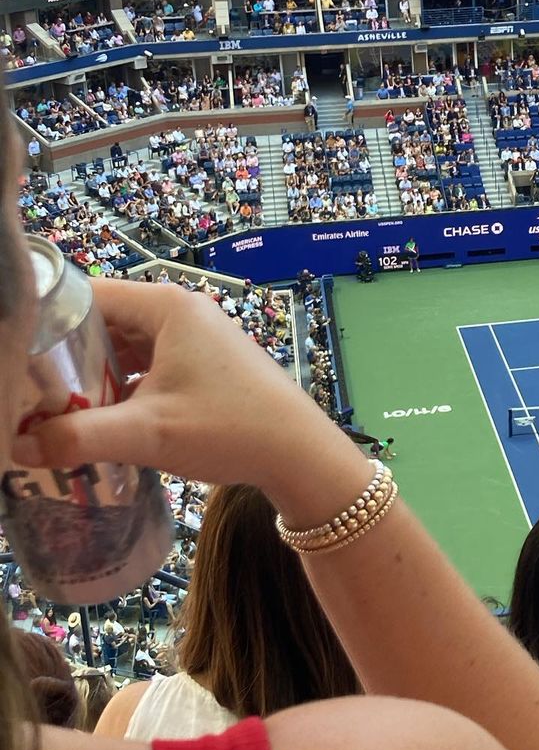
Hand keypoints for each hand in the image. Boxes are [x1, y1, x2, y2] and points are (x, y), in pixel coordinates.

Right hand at [11, 279, 350, 493]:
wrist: (299, 452)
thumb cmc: (230, 429)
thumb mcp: (146, 433)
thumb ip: (76, 437)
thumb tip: (17, 445)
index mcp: (166, 307)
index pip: (84, 297)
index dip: (45, 327)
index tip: (16, 362)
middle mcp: (181, 312)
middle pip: (103, 323)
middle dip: (65, 359)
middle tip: (30, 396)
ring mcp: (196, 337)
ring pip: (125, 348)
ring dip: (93, 378)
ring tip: (54, 412)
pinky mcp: (206, 363)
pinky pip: (149, 366)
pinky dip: (123, 389)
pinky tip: (101, 421)